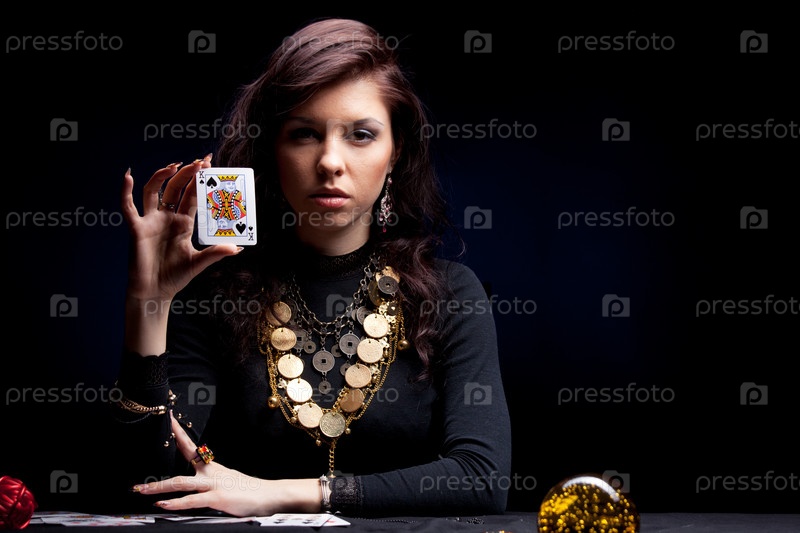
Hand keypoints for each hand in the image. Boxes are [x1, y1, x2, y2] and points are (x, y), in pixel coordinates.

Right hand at [121, 155, 241, 303]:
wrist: (155, 292)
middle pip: (176, 188)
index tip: (209, 163)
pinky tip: (128, 177)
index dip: (199, 180)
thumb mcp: (199, 262)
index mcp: (184, 223)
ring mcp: (151, 221)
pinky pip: (128, 207)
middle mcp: (167, 218)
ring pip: (154, 191)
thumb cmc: (175, 277)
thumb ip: (215, 253)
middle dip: (187, 173)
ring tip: (175, 165)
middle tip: (199, 161)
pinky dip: (125, 192)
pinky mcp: (137, 228)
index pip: (192, 195)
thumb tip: (238, 248)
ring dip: (162, 176)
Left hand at [131, 412, 320, 516]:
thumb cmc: (249, 491)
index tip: (168, 420)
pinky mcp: (217, 498)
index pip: (191, 446)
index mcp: (212, 467)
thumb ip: (211, 481)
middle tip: (138, 468)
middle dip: (160, 461)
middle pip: (182, 461)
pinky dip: (176, 503)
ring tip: (140, 490)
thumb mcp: (227, 481)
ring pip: (180, 483)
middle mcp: (210, 472)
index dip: (178, 433)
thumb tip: (198, 483)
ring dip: (158, 487)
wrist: (269, 495)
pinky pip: (192, 500)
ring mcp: (213, 484)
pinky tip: (163, 505)